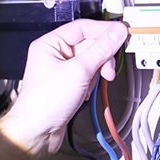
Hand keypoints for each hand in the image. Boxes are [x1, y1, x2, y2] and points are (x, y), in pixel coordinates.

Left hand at [0, 19, 127, 155]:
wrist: (37, 131)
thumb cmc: (44, 103)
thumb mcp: (79, 71)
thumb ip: (101, 49)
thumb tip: (116, 33)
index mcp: (50, 43)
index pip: (82, 27)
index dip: (104, 30)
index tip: (122, 34)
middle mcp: (54, 54)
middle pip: (89, 44)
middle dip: (101, 58)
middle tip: (107, 69)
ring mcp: (61, 69)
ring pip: (91, 61)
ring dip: (96, 74)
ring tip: (89, 85)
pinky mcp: (67, 84)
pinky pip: (87, 75)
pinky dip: (91, 84)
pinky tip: (85, 93)